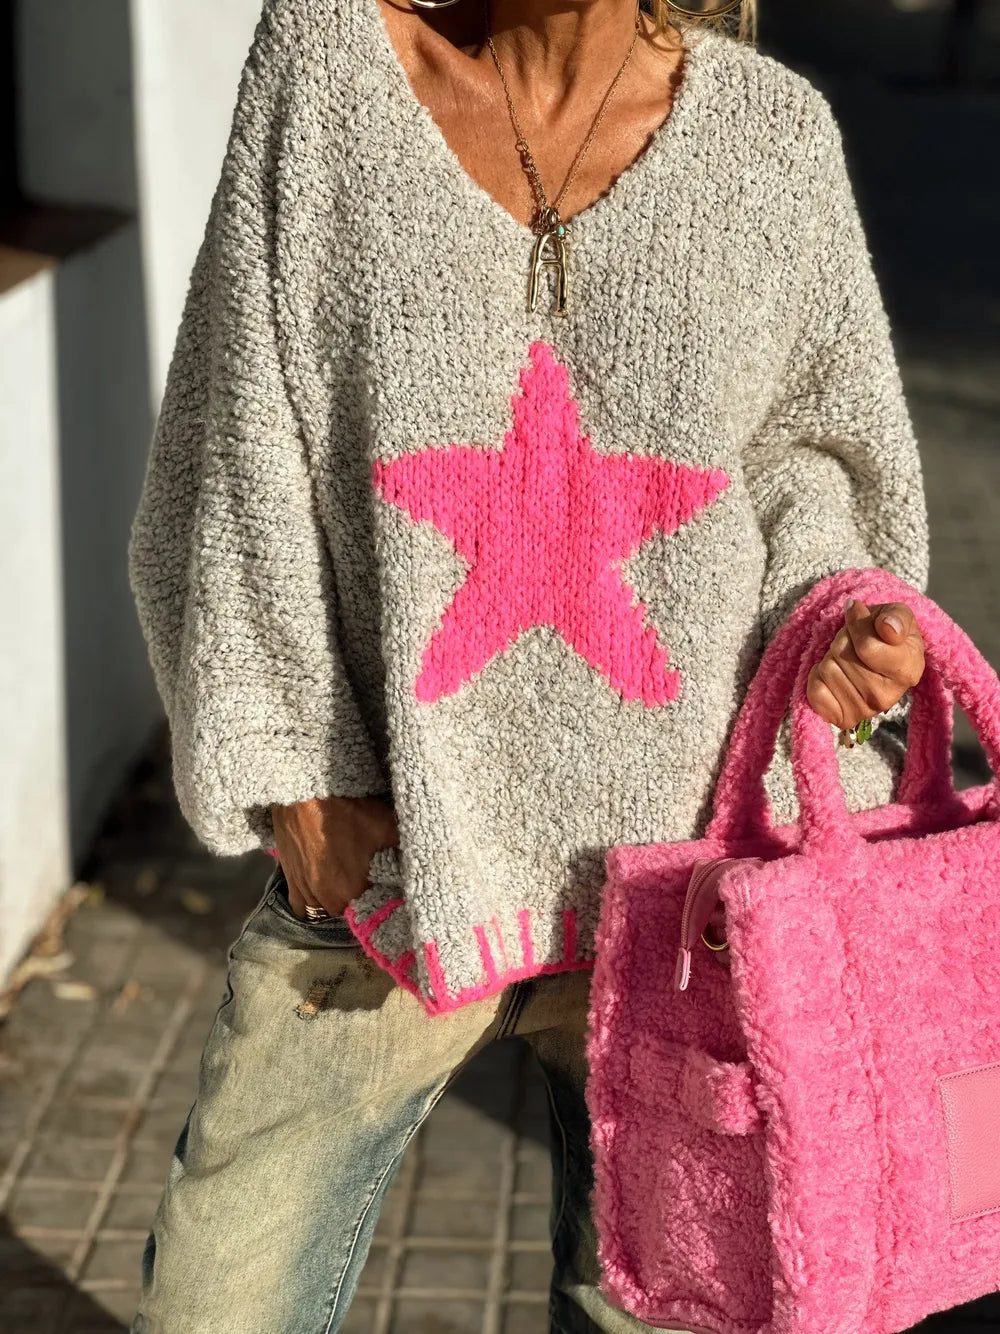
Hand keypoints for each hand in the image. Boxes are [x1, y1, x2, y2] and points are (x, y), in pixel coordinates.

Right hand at [271, 794, 397, 918]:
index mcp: (354, 891)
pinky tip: (323, 889)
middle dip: (360, 899)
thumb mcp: (387, 826)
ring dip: (337, 900)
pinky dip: (313, 902)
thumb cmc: (347, 809)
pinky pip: (302, 906)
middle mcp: (329, 900)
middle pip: (351, 911)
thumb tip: (417, 865)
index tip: (388, 887)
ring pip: (326, 910)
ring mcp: (307, 893)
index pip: (377, 909)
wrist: (306, 793)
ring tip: (346, 883)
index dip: (384, 899)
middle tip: (368, 881)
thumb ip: (404, 851)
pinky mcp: (290, 882)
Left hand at [806, 598, 924, 730]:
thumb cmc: (885, 633)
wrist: (876, 659)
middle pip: (843, 655)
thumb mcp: (896, 615)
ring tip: (847, 658)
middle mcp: (888, 696)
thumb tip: (887, 626)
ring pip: (828, 669)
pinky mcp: (843, 719)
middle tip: (854, 642)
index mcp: (908, 670)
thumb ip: (895, 617)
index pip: (867, 647)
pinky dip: (817, 676)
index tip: (865, 620)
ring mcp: (865, 711)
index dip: (857, 626)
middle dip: (843, 639)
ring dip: (832, 656)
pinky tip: (835, 676)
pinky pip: (815, 690)